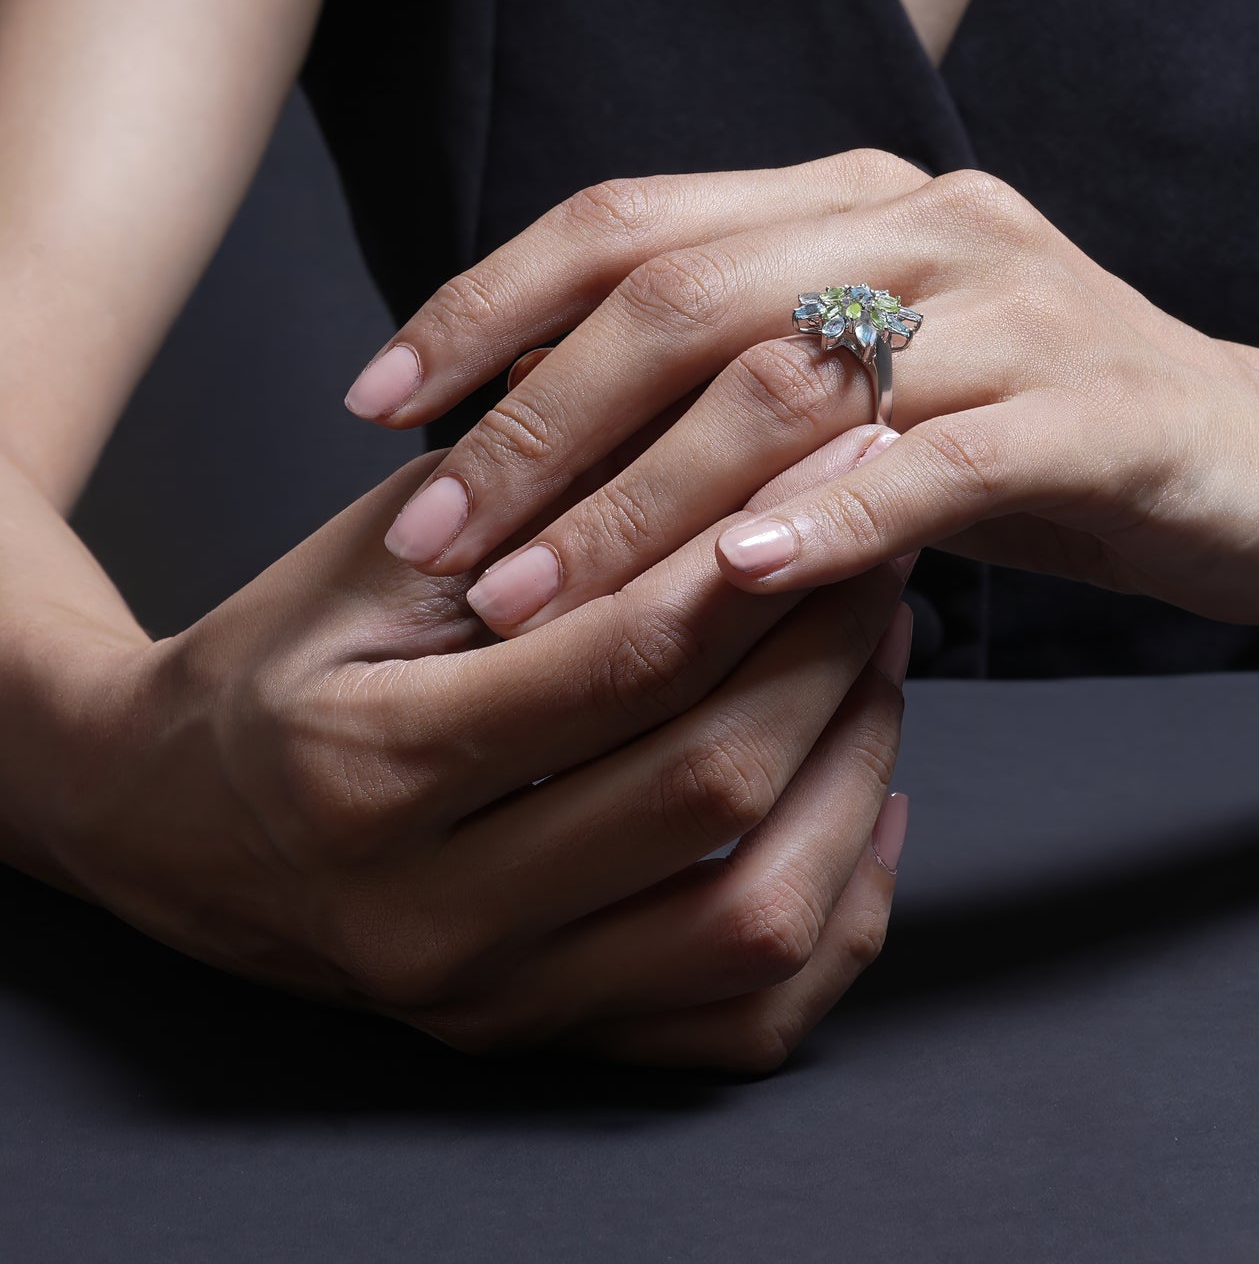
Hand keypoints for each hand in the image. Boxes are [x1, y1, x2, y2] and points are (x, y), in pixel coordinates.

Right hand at [42, 442, 913, 1071]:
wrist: (164, 816)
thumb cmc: (276, 658)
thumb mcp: (372, 556)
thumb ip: (537, 498)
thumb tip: (733, 432)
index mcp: (373, 769)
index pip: (627, 661)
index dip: (762, 558)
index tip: (847, 470)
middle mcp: (434, 916)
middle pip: (711, 789)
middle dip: (829, 651)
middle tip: (879, 550)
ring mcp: (495, 1001)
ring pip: (753, 921)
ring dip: (855, 770)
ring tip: (876, 654)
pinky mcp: (541, 1039)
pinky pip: (743, 1020)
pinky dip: (837, 909)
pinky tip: (859, 797)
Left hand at [344, 157, 1258, 636]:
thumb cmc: (1031, 430)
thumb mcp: (869, 378)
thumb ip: (734, 375)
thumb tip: (534, 425)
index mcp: (847, 200)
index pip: (627, 221)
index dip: (484, 302)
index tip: (375, 400)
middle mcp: (919, 224)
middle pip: (680, 296)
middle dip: (534, 422)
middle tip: (434, 538)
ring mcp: (1013, 307)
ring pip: (789, 382)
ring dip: (642, 497)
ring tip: (533, 596)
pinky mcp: (1094, 409)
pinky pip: (940, 460)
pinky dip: (829, 520)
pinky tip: (737, 582)